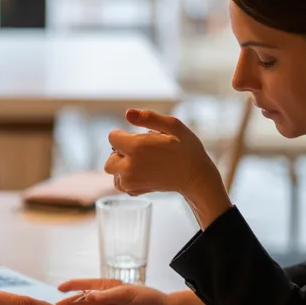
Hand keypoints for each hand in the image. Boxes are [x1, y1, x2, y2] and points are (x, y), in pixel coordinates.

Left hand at [106, 109, 230, 226]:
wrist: (196, 177)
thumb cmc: (186, 149)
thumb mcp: (173, 126)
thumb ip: (148, 117)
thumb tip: (127, 113)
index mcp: (137, 147)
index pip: (112, 137)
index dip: (123, 135)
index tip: (138, 138)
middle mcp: (130, 166)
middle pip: (109, 158)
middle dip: (120, 153)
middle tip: (140, 152)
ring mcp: (131, 181)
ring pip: (113, 172)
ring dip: (122, 167)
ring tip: (142, 163)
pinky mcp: (135, 191)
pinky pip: (120, 184)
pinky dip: (126, 179)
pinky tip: (142, 173)